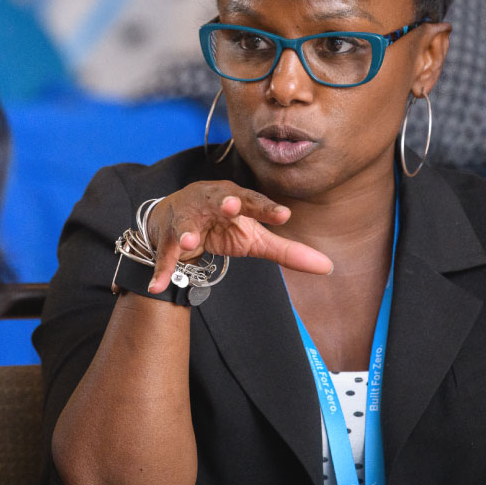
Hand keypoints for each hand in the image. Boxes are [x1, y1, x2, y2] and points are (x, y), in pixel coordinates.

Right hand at [144, 182, 333, 293]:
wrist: (174, 219)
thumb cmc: (221, 224)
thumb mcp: (254, 237)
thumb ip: (287, 251)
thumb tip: (328, 267)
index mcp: (235, 198)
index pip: (254, 202)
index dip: (267, 209)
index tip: (284, 216)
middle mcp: (210, 202)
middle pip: (218, 200)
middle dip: (225, 202)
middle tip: (233, 206)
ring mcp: (187, 219)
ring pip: (186, 223)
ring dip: (187, 231)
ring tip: (190, 240)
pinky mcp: (168, 238)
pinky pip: (166, 255)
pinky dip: (162, 270)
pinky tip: (157, 286)